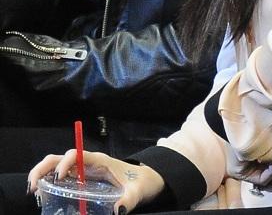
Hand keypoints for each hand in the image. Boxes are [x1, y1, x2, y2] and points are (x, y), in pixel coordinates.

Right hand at [28, 149, 164, 214]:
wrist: (147, 179)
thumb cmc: (142, 181)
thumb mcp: (138, 191)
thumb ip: (130, 199)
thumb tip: (118, 210)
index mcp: (100, 161)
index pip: (77, 154)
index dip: (65, 163)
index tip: (58, 177)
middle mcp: (89, 163)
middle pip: (61, 157)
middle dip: (44, 167)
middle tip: (33, 186)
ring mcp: (84, 170)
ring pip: (58, 165)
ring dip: (43, 173)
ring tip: (34, 190)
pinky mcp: (83, 179)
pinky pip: (62, 176)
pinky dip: (49, 181)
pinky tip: (44, 194)